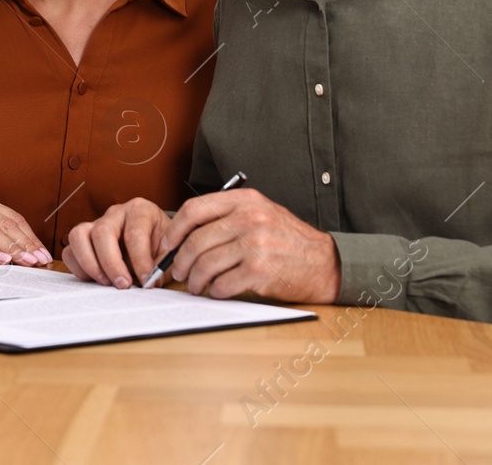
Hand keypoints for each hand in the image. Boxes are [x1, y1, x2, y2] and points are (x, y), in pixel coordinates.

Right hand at [62, 197, 170, 288]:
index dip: (140, 259)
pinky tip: (95, 280)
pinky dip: (78, 268)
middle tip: (123, 285)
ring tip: (105, 282)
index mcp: (141, 210)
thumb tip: (149, 283)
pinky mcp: (83, 239)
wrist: (155, 241)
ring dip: (90, 263)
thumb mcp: (169, 254)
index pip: (135, 232)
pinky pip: (70, 251)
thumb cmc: (161, 246)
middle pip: (102, 232)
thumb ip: (162, 267)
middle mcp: (116, 213)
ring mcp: (96, 223)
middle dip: (112, 263)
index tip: (146, 281)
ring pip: (79, 235)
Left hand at [159, 189, 339, 302]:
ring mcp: (254, 245)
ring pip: (205, 264)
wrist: (324, 263)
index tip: (167, 243)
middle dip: (180, 261)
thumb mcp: (261, 213)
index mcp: (245, 200)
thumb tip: (186, 234)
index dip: (174, 229)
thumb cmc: (288, 240)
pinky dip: (214, 291)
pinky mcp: (259, 271)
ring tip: (195, 285)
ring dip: (195, 280)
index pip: (195, 209)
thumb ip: (227, 216)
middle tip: (177, 271)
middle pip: (196, 240)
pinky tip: (217, 291)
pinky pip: (222, 284)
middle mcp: (249, 219)